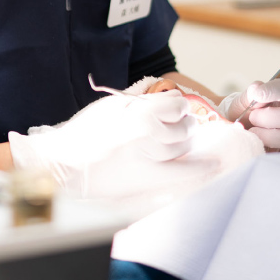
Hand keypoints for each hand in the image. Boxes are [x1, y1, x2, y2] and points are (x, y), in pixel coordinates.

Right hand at [9, 89, 196, 189]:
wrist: (64, 162)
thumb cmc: (85, 132)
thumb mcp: (112, 105)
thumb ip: (139, 103)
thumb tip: (163, 102)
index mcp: (138, 109)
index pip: (177, 103)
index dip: (178, 108)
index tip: (175, 112)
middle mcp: (148, 130)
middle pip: (183, 127)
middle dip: (183, 127)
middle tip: (175, 130)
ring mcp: (148, 154)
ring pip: (183, 147)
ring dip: (183, 144)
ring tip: (174, 144)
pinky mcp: (146, 177)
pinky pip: (182, 172)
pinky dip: (201, 168)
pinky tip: (214, 165)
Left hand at [218, 78, 279, 150]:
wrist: (244, 129)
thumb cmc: (248, 110)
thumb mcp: (246, 99)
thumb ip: (251, 94)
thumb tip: (257, 89)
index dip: (273, 90)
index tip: (256, 94)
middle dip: (269, 118)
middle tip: (252, 117)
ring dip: (269, 136)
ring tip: (253, 131)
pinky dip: (271, 149)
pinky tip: (259, 144)